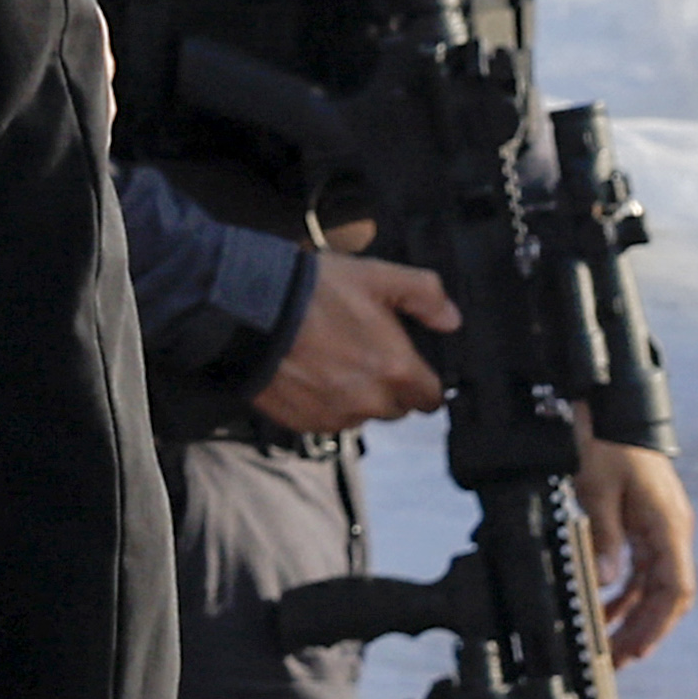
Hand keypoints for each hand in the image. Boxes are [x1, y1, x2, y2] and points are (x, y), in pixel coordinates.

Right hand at [252, 246, 454, 433]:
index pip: (431, 398)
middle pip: (394, 408)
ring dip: (353, 397)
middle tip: (360, 354)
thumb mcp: (376, 276)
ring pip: (358, 414)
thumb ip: (425, 294)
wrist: (245, 311)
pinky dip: (320, 403)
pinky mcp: (301, 422)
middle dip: (385, 387)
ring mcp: (334, 416)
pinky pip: (325, 420)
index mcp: (397, 371)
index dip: (420, 380)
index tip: (404, 363)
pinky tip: (305, 374)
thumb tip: (451, 320)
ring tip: (327, 361)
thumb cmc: (312, 291)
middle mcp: (370, 402)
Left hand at [574, 434, 697, 662]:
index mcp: (667, 526)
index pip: (674, 589)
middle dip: (644, 630)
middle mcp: (670, 531)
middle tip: (616, 660)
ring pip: (651, 584)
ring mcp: (658, 527)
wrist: (605, 405)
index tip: (637, 650)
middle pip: (665, 595)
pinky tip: (604, 608)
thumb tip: (604, 582)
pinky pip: (638, 567)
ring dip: (631, 615)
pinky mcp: (642, 522)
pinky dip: (622, 590)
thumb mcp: (595, 487)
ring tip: (607, 644)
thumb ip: (603, 536)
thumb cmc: (602, 439)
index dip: (658, 625)